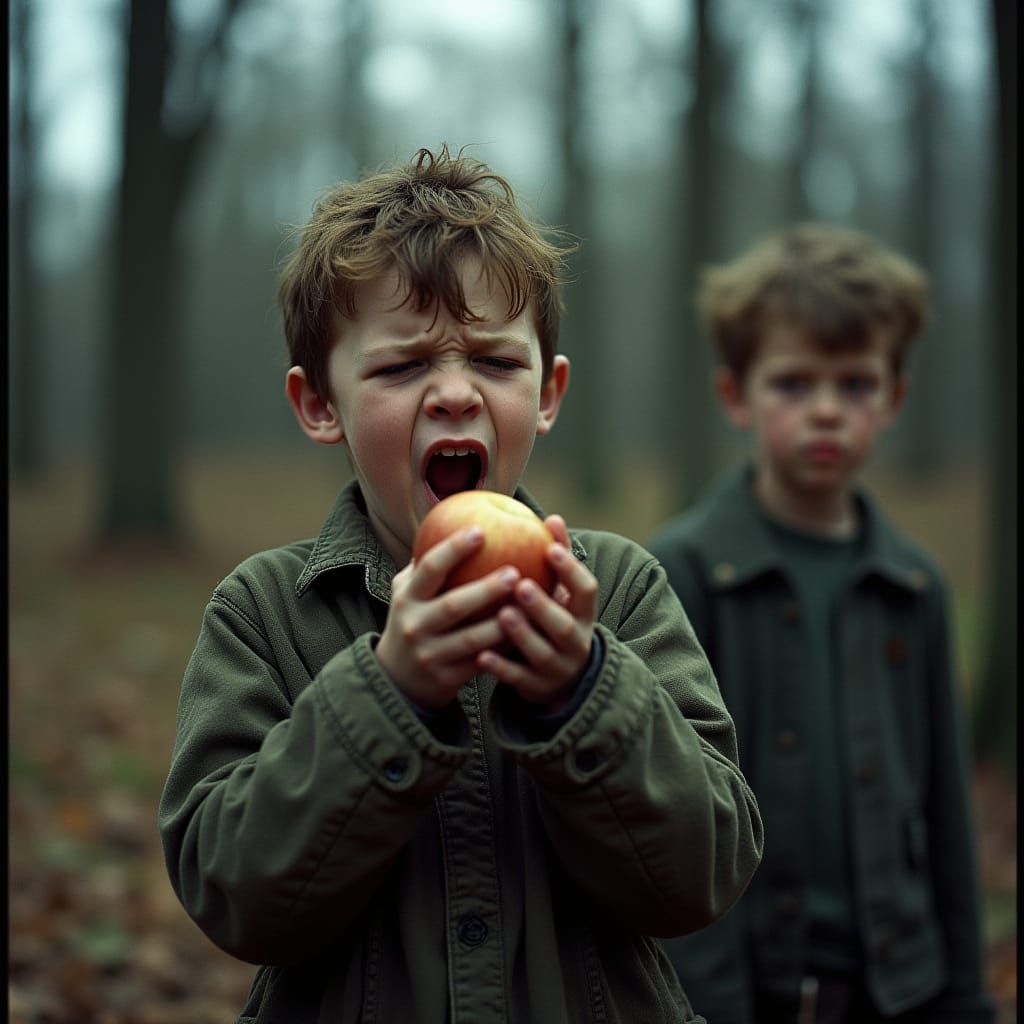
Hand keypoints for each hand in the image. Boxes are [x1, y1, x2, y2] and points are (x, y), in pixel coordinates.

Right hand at [376, 526, 521, 709]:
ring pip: (471, 639)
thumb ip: (427, 563)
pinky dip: (502, 650)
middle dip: (485, 589)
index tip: (480, 530)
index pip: (429, 569)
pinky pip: (480, 663)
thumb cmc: (413, 619)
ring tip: (527, 605)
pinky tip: (526, 634)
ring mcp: (430, 654)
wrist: (397, 679)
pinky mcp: (446, 678)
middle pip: (453, 605)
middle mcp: (414, 625)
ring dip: (500, 624)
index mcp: (406, 597)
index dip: (453, 549)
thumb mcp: (408, 591)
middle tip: (515, 571)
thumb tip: (456, 518)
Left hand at [477, 515, 597, 710]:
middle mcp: (575, 643)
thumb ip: (557, 560)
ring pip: (542, 653)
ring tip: (502, 614)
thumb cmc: (554, 619)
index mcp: (583, 615)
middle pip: (565, 626)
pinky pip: (518, 679)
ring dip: (522, 634)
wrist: (561, 678)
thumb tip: (551, 516)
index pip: (587, 591)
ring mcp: (557, 669)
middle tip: (521, 585)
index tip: (550, 549)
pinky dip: (501, 668)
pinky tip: (482, 655)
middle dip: (544, 606)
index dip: (571, 571)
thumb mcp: (562, 594)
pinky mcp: (535, 688)